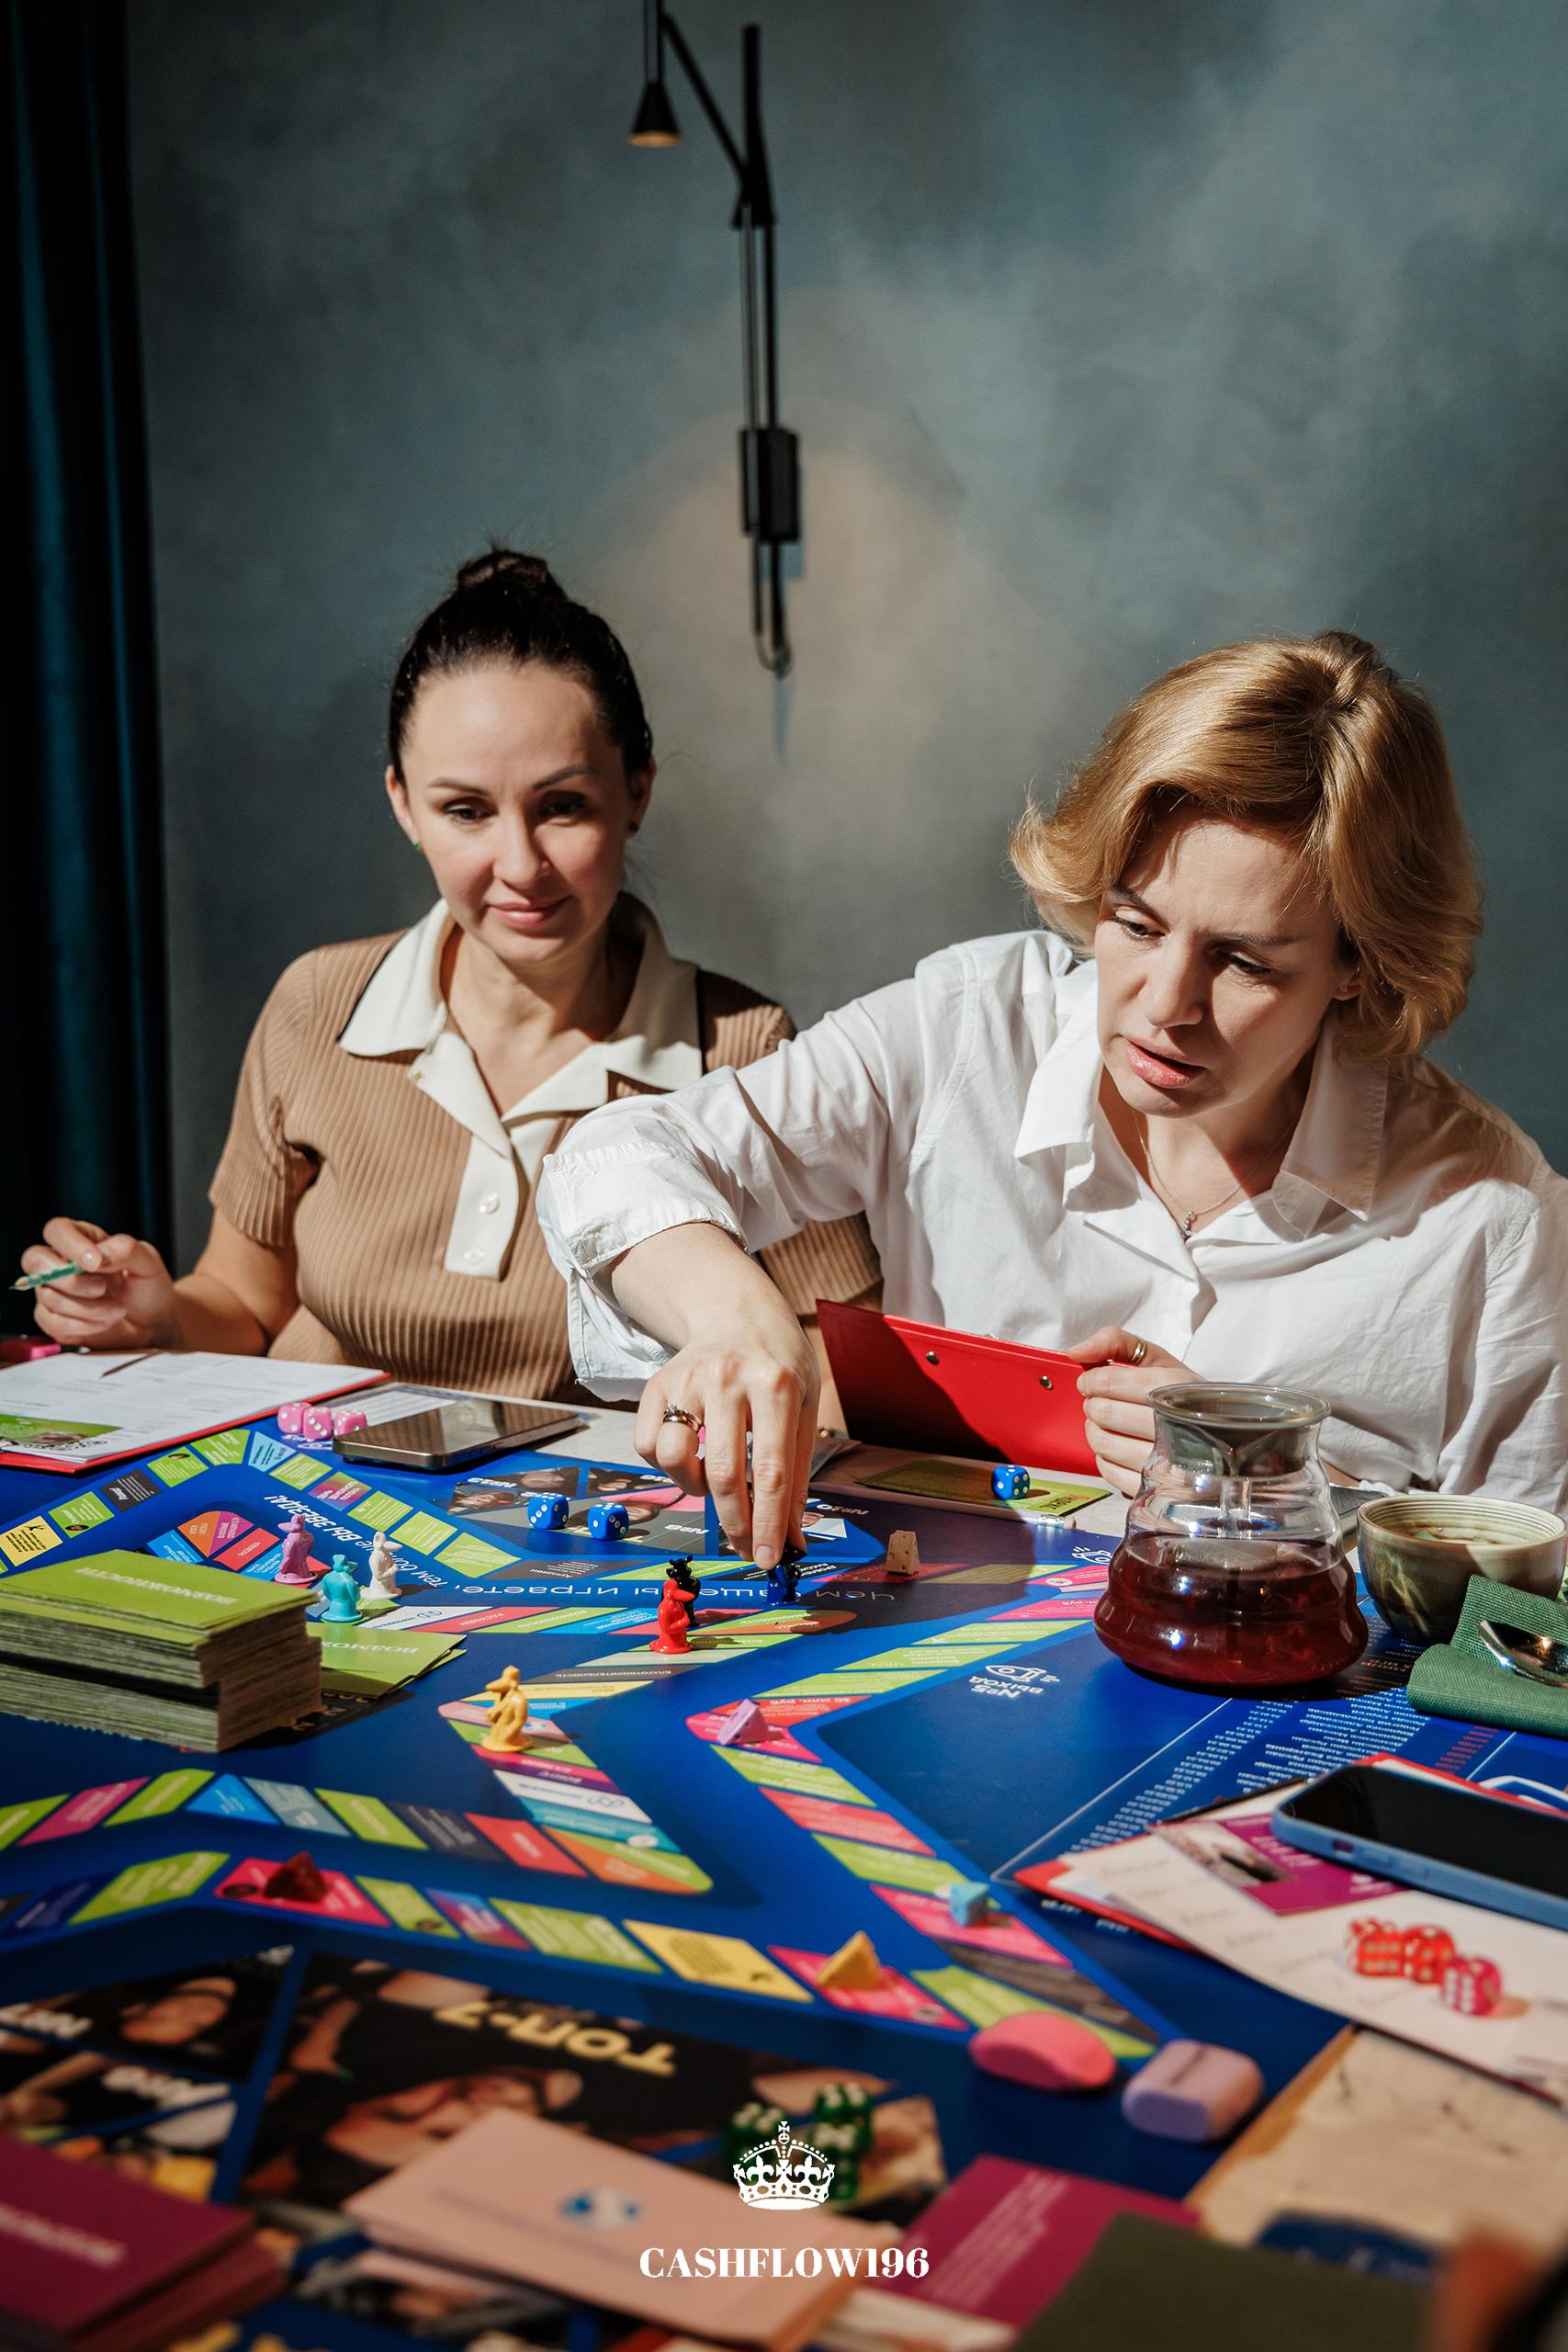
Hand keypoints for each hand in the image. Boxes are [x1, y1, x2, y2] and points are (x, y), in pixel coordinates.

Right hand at [20, 1218, 179, 1350]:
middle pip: (36, 1261)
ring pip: (49, 1297)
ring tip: (119, 1309)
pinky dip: (84, 1325)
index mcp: (82, 1239)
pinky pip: (54, 1322)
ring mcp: (53, 1292)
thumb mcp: (148, 1262)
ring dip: (88, 1308)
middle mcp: (60, 1263)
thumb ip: (126, 1250)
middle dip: (70, 1280)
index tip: (96, 1262)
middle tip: (102, 1289)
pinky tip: (105, 1322)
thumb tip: (100, 1255)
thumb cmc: (147, 1286)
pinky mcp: (54, 1320)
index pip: (57, 1230)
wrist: (153, 1323)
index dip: (70, 1245)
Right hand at [634, 1309, 819, 1573]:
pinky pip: (647, 1444)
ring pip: (673, 1458)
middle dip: (734, 1523)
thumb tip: (791, 1539)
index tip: (768, 1559)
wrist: (737, 1312)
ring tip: (713, 1480)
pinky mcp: (657, 1383)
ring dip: (694, 1487)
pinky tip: (691, 1454)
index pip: (771, 1469)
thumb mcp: (804, 1408)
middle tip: (744, 1548)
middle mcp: (728, 1379)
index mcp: (776, 1385)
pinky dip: (666, 1464)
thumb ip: (796, 1474)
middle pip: (723, 1472)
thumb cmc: (778, 1366)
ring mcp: (687, 1379)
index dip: (768, 1522)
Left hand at [1067, 1324, 1195, 1497]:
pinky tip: (1117, 1446)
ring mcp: (1171, 1463)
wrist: (1224, 1436)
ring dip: (1095, 1430)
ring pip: (1104, 1444)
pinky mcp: (1161, 1489)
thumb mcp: (1158, 1359)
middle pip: (1104, 1413)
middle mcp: (1176, 1426)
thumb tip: (1076, 1352)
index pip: (1109, 1381)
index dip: (1090, 1380)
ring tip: (1106, 1423)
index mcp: (1177, 1388)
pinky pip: (1111, 1473)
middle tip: (1102, 1403)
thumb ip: (1116, 1342)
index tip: (1091, 1381)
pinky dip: (1104, 1458)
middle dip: (1094, 1405)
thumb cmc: (1181, 1395)